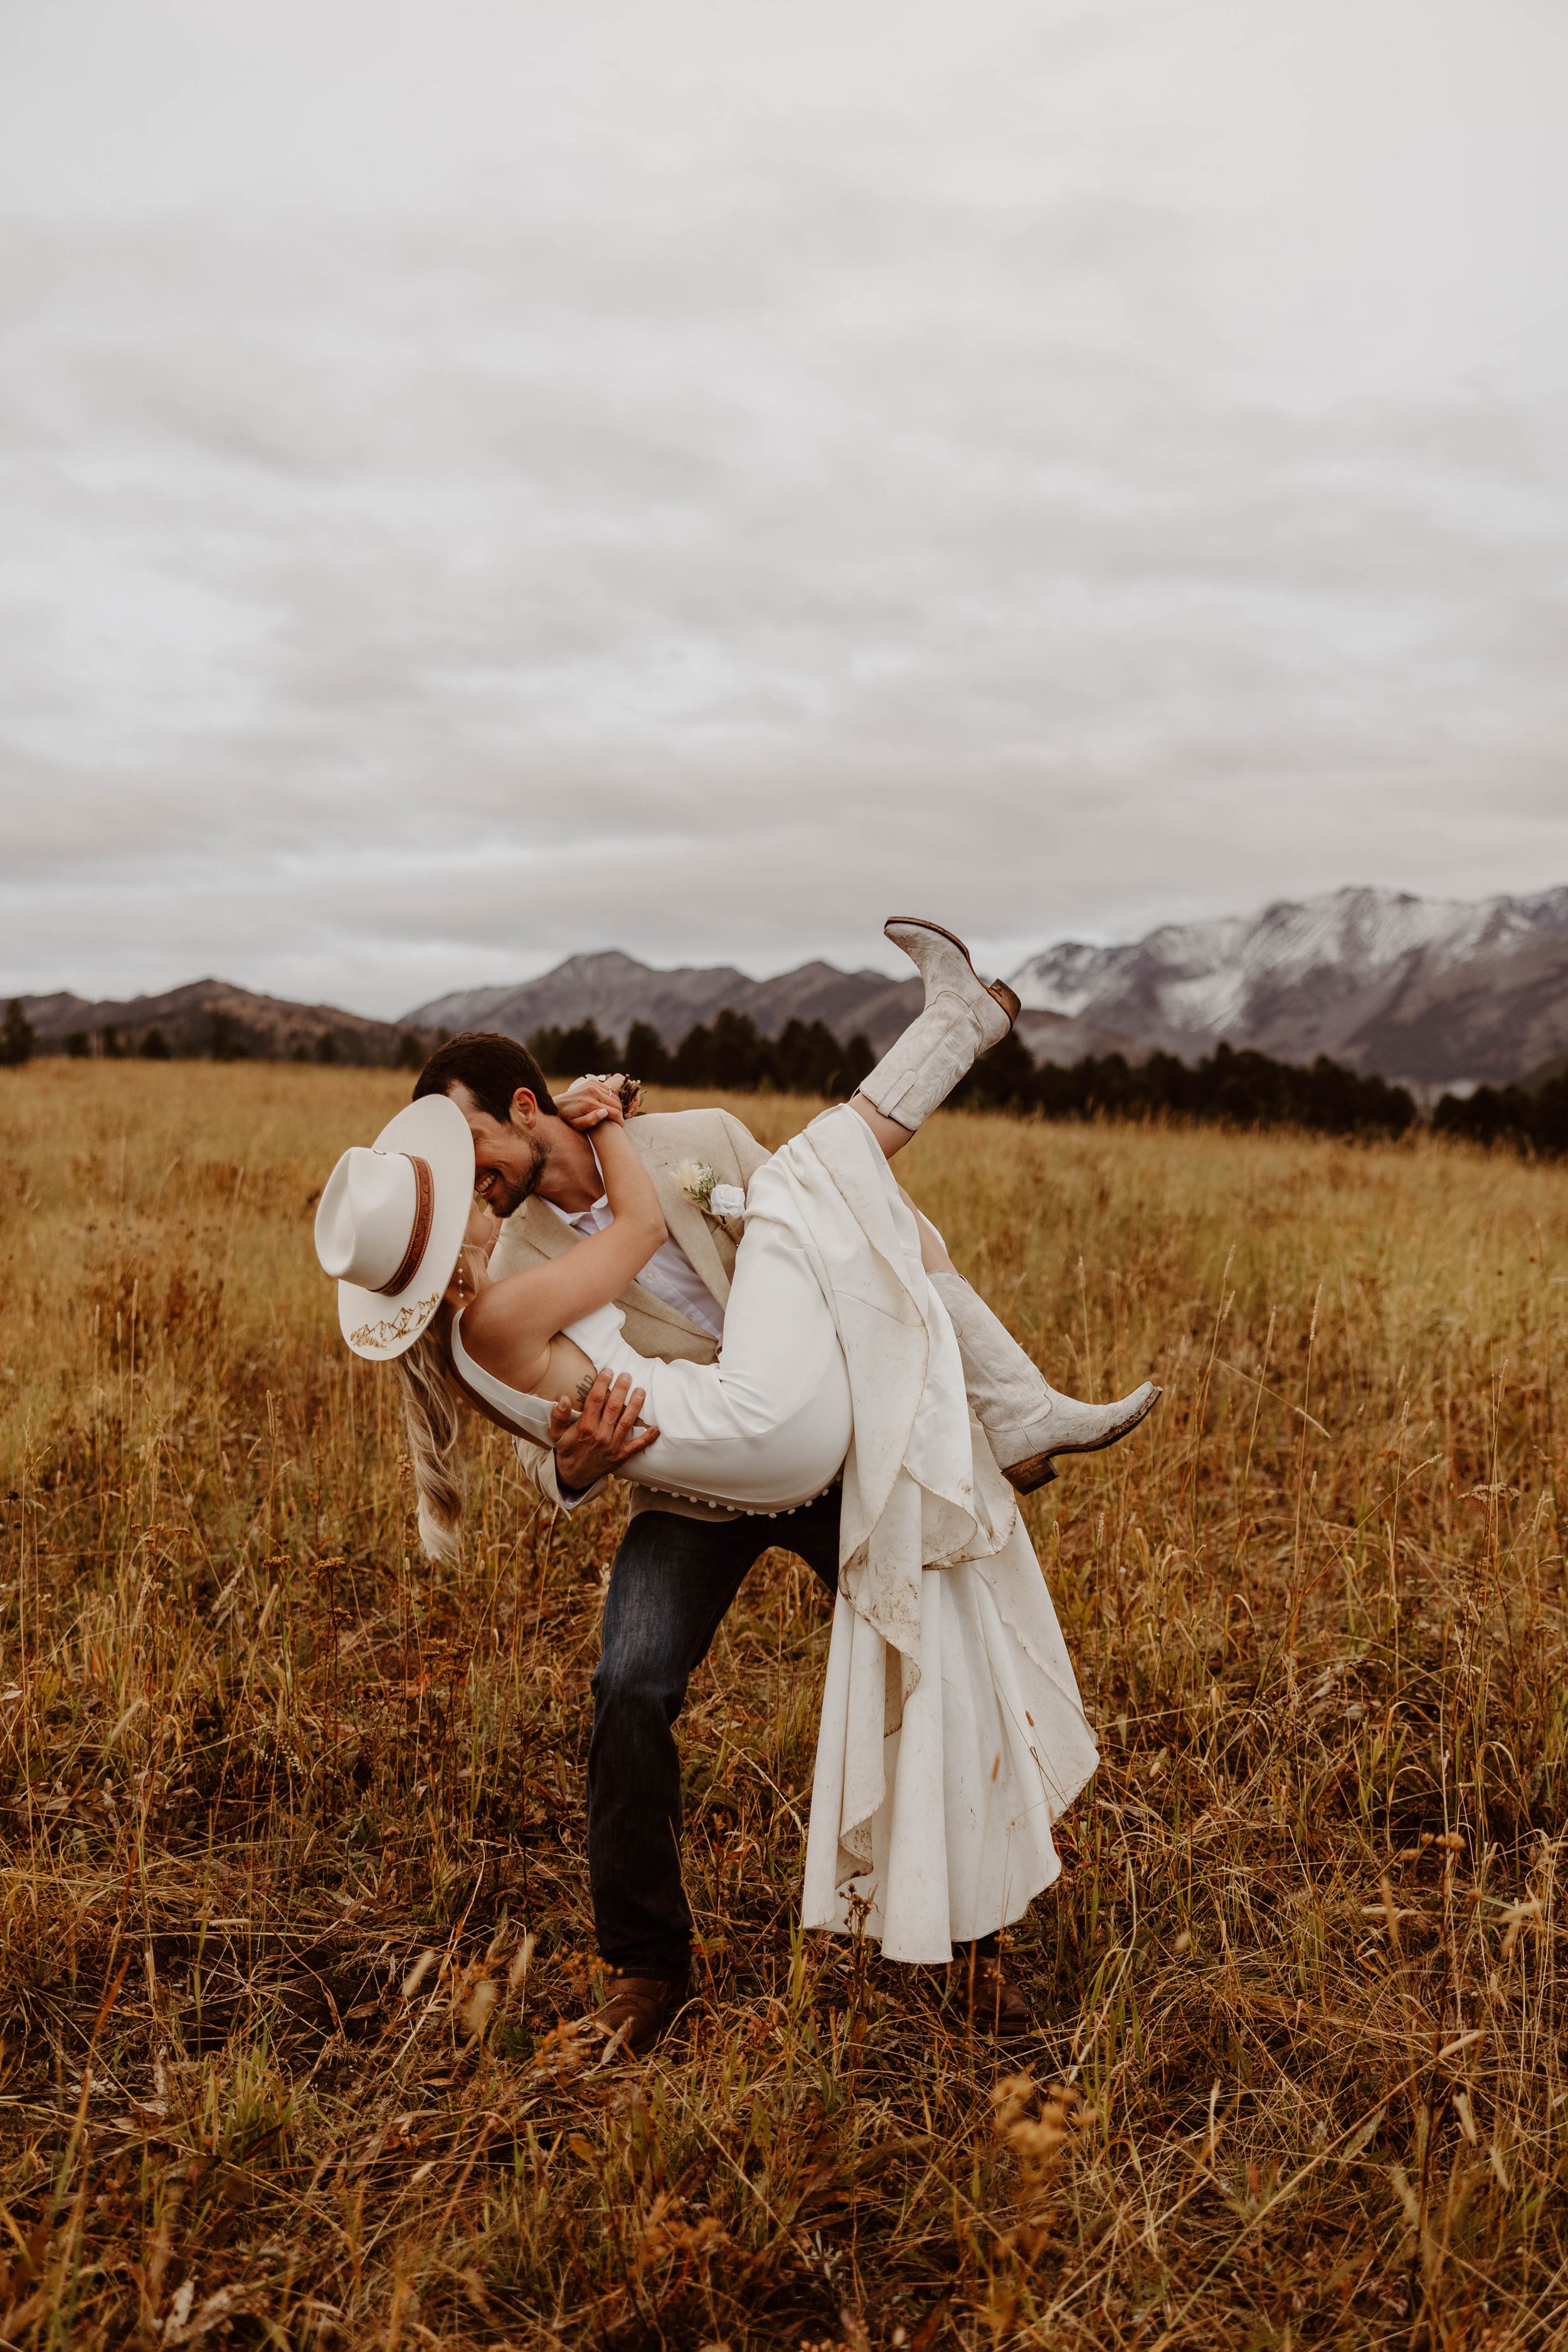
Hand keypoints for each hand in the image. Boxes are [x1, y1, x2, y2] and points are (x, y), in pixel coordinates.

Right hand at [551, 1369, 659, 1488]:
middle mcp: (600, 1435)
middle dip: (621, 1390)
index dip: (602, 1384)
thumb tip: (564, 1398)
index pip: (595, 1400)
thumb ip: (559, 1416)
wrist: (574, 1476)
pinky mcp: (621, 1455)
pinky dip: (648, 1437)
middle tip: (627, 1375)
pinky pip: (637, 1446)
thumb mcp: (557, 1433)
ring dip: (635, 1406)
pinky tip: (656, 1427)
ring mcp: (613, 1445)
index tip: (608, 1371)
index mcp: (585, 1427)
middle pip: (614, 1407)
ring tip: (641, 1391)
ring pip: (627, 1422)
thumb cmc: (567, 1450)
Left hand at [558, 1074, 641, 1129]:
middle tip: (618, 1121)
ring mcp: (593, 1084)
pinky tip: (608, 1105)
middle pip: (616, 1103)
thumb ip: (590, 1120)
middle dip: (620, 1113)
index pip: (614, 1111)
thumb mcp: (576, 1125)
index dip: (620, 1120)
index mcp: (589, 1102)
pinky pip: (609, 1090)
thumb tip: (604, 1112)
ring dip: (617, 1105)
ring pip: (614, 1096)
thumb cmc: (567, 1119)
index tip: (620, 1127)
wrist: (557, 1106)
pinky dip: (611, 1097)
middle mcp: (592, 1091)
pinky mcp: (593, 1082)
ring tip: (614, 1114)